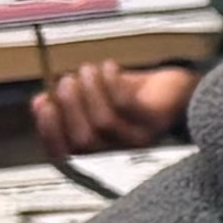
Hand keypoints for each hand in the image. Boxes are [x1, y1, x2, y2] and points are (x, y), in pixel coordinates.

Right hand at [31, 59, 193, 155]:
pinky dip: (111, 82)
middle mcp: (118, 152)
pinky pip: (124, 105)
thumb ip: (69, 102)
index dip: (49, 132)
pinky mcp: (155, 122)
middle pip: (84, 139)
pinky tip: (110, 67)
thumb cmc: (137, 96)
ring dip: (90, 90)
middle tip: (67, 80)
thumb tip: (40, 101)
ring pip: (103, 121)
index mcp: (99, 150)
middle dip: (69, 106)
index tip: (40, 104)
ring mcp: (138, 139)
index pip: (66, 155)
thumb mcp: (96, 99)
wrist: (181, 91)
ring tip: (89, 69)